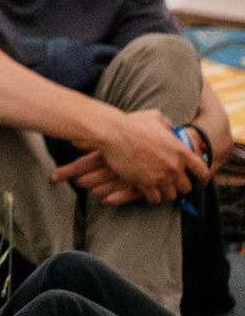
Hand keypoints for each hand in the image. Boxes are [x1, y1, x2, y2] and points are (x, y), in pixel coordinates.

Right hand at [51, 107, 206, 204]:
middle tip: (171, 184)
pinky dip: (151, 196)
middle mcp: (174, 167)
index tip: (198, 183)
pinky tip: (145, 190)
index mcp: (181, 152)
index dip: (202, 180)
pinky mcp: (144, 184)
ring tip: (158, 189)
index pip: (202, 172)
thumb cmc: (132, 123)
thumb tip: (169, 127)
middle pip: (186, 187)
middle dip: (179, 187)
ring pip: (171, 195)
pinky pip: (154, 198)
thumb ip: (167, 124)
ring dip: (165, 192)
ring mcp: (160, 177)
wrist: (113, 132)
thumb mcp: (155, 117)